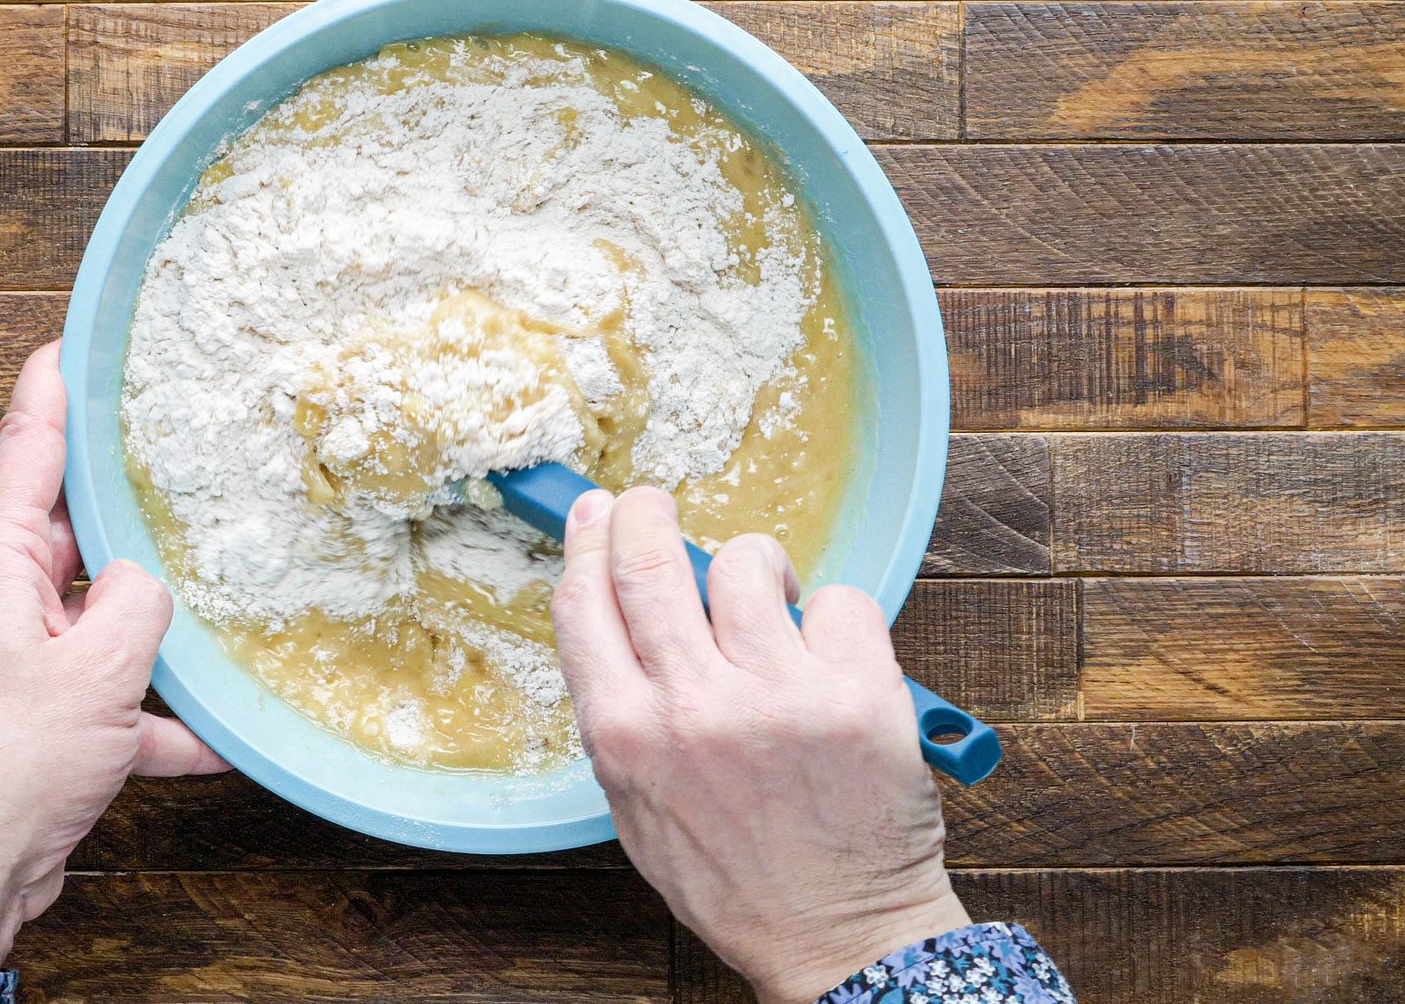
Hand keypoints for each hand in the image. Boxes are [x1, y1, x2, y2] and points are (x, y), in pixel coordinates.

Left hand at [0, 342, 227, 965]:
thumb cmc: (7, 767)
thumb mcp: (98, 668)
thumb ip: (139, 601)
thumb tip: (149, 581)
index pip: (27, 451)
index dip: (53, 388)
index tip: (68, 338)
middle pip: (73, 535)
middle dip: (129, 517)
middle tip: (177, 469)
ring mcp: (14, 662)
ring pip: (98, 621)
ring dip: (152, 637)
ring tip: (212, 624)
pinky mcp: (34, 720)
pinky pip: (105, 699)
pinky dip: (153, 717)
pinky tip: (211, 739)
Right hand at [551, 487, 967, 1002]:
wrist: (839, 937)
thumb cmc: (735, 877)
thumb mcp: (635, 806)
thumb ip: (618, 711)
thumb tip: (609, 608)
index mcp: (625, 735)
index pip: (583, 599)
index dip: (587, 539)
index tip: (596, 512)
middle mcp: (692, 708)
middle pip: (649, 558)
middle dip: (646, 511)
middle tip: (654, 504)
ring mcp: (777, 697)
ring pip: (747, 563)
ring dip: (755, 566)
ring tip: (769, 601)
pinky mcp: (857, 695)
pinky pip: (838, 599)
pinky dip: (833, 615)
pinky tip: (829, 655)